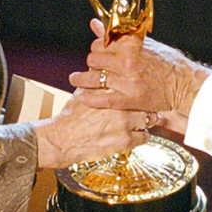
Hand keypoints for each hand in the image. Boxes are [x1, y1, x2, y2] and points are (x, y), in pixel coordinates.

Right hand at [33, 91, 157, 168]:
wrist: (62, 139)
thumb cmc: (70, 116)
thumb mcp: (83, 92)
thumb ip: (96, 82)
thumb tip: (103, 70)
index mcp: (110, 90)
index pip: (133, 83)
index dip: (139, 87)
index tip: (142, 88)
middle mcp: (118, 104)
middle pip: (145, 100)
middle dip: (147, 103)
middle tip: (149, 106)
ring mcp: (124, 122)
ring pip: (149, 118)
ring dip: (146, 120)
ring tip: (144, 121)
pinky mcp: (125, 141)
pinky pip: (145, 137)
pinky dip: (142, 136)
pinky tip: (136, 135)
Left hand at [69, 19, 210, 129]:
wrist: (184, 83)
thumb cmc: (166, 60)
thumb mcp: (143, 43)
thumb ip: (117, 35)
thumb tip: (95, 24)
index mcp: (130, 44)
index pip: (100, 43)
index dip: (97, 47)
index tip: (98, 52)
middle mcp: (127, 61)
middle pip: (94, 59)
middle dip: (92, 63)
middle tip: (93, 67)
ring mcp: (127, 81)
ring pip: (94, 78)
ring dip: (81, 79)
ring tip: (75, 80)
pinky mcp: (130, 99)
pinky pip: (102, 99)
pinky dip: (90, 99)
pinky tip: (83, 98)